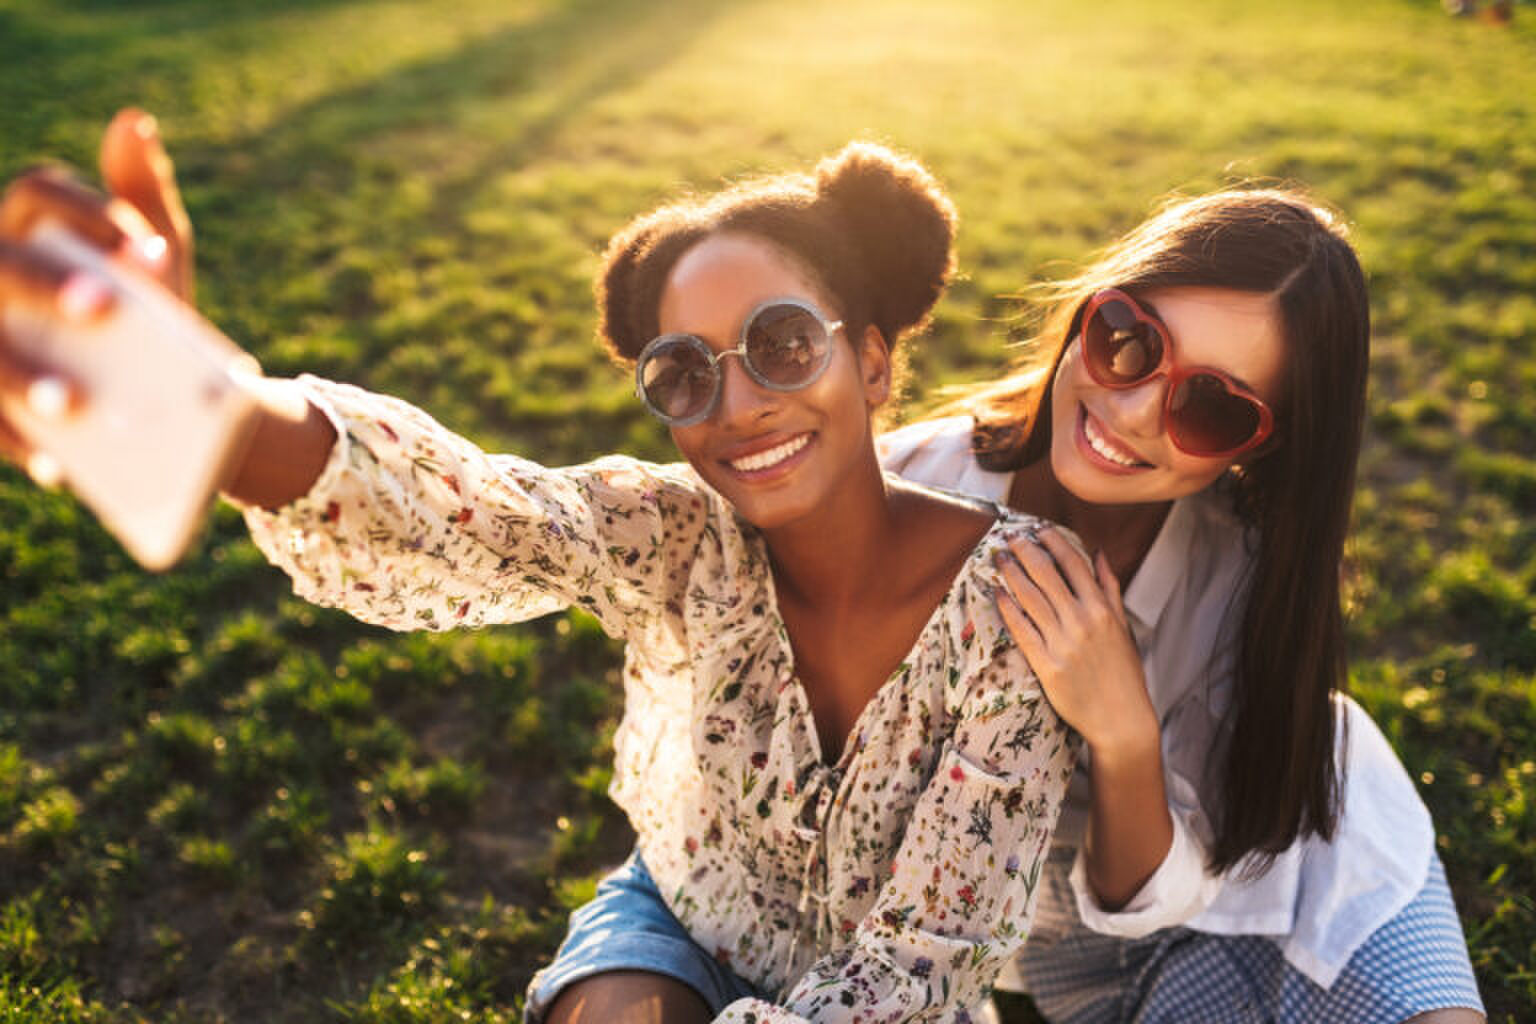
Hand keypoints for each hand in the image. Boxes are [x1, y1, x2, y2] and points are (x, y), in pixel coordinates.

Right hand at [0, 108, 194, 477]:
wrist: (169, 396)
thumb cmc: (155, 310)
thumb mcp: (162, 259)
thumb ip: (147, 195)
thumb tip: (134, 120)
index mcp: (34, 227)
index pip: (35, 191)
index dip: (85, 210)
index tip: (144, 245)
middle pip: (1, 264)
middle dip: (47, 285)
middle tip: (105, 308)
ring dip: (22, 374)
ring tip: (76, 405)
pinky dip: (17, 439)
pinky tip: (56, 462)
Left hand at [994, 525, 1158, 757]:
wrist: (1121, 718)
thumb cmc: (1123, 672)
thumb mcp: (1123, 626)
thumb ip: (1109, 587)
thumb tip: (1098, 552)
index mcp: (1103, 610)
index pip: (1074, 564)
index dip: (1053, 542)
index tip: (1038, 528)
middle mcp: (1082, 622)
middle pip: (1046, 575)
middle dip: (1025, 551)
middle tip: (1009, 537)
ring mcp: (1063, 643)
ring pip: (1030, 598)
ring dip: (1011, 573)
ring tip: (999, 557)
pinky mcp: (1047, 666)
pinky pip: (1022, 630)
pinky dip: (1008, 608)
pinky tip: (997, 592)